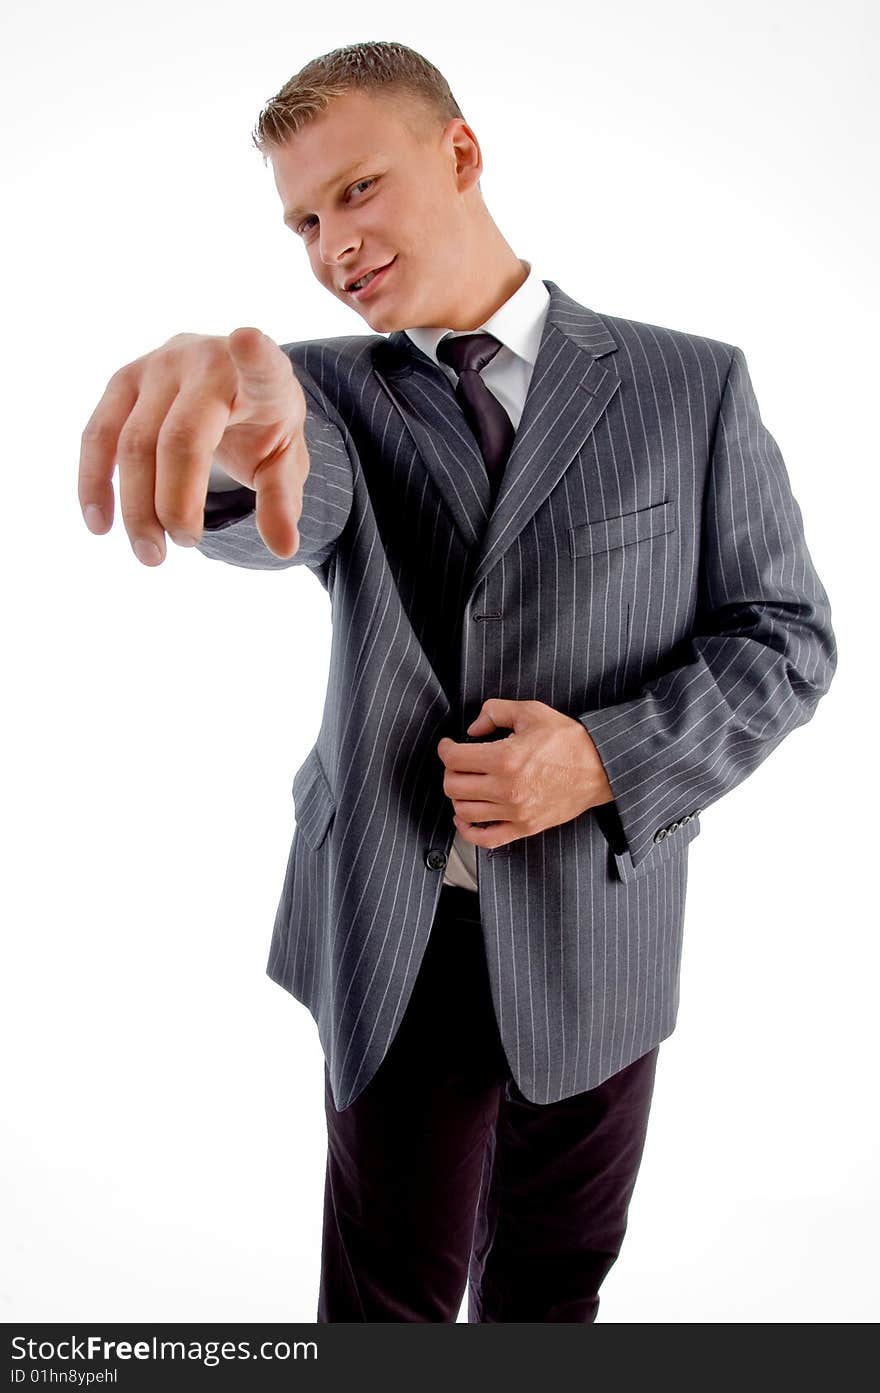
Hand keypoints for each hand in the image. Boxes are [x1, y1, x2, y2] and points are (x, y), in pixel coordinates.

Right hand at [79, 326, 308, 563]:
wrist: (229, 382)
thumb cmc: (263, 422)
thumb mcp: (283, 458)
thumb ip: (282, 499)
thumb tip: (283, 548)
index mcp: (259, 376)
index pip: (259, 363)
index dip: (254, 353)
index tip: (248, 339)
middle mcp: (205, 360)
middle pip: (177, 439)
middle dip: (173, 504)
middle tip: (183, 547)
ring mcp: (157, 365)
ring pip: (130, 443)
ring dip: (135, 507)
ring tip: (150, 554)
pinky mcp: (123, 380)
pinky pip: (97, 435)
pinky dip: (95, 482)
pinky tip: (100, 524)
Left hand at [437, 698, 614, 848]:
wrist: (600, 768)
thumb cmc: (568, 740)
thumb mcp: (531, 712)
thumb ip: (495, 712)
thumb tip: (472, 728)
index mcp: (505, 758)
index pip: (454, 758)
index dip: (445, 749)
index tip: (449, 745)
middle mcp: (506, 788)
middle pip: (454, 786)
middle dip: (450, 772)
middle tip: (458, 764)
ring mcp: (515, 812)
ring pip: (464, 812)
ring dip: (457, 797)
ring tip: (465, 785)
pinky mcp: (524, 827)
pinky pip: (486, 839)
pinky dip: (468, 831)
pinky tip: (465, 818)